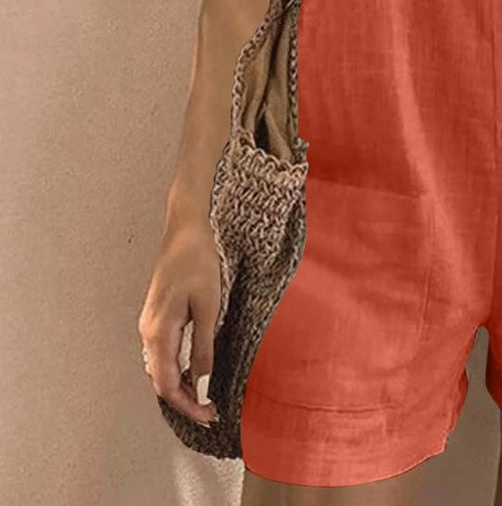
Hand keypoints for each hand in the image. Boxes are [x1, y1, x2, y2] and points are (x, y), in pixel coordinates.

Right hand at [136, 216, 221, 426]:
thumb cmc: (201, 262)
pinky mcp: (156, 315)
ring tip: (207, 396)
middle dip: (185, 400)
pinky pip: (163, 352)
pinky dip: (178, 368)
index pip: (168, 384)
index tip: (211, 415)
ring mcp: (149, 323)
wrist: (187, 228)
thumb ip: (204, 347)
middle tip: (212, 412)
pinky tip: (196, 369)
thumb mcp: (209, 306)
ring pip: (160, 368)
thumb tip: (204, 386)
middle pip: (161, 380)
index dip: (188, 405)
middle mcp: (147, 332)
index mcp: (158, 331)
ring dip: (181, 385)